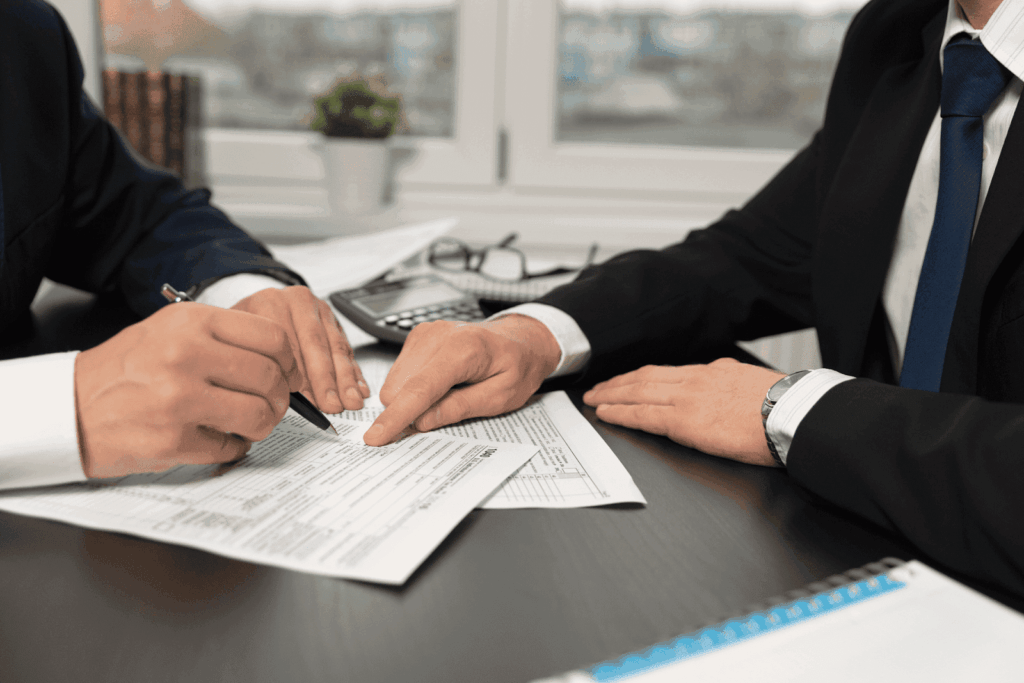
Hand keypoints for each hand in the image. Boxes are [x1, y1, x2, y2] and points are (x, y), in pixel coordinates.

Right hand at [75, 303, 303, 477]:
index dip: (289, 361)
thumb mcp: (172, 331)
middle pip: (270, 378)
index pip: (273, 338)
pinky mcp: (172, 439)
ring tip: (247, 424)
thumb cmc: (125, 370)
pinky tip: (216, 437)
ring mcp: (179, 398)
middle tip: (271, 404)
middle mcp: (186, 355)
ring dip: (262, 425)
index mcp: (191, 322)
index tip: (287, 373)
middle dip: (279, 398)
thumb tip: (281, 359)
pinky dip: (233, 447)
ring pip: (258, 415)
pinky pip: (231, 446)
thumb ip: (224, 338)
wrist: (70, 406)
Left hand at [231, 286, 368, 412]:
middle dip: (326, 380)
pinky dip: (354, 372)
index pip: (288, 341)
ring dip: (345, 379)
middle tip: (331, 404)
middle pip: (316, 344)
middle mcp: (298, 302)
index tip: (306, 400)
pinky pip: (347, 349)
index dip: (297, 374)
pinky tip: (358, 388)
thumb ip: (254, 363)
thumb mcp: (239, 342)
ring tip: (350, 400)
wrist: (254, 310)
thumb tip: (277, 396)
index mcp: (270, 303)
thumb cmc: (245, 332)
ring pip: (336, 347)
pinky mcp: (334, 322)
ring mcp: (319, 310)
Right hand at [363, 315, 560, 445]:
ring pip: (395, 382)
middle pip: (400, 387)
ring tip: (449, 391)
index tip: (375, 437)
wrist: (520, 341)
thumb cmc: (517, 366)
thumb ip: (460, 408)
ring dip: (413, 398)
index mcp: (464, 349)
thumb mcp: (500, 398)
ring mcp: (426, 333)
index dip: (396, 416)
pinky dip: (414, 386)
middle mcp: (439, 336)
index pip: (420, 389)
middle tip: (445, 410)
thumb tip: (422, 421)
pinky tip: (441, 383)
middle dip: (411, 410)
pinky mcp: (418, 336)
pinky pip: (400, 373)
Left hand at [583, 358, 785, 466]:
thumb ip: (733, 388)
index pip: (670, 373)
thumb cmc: (787, 408)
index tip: (629, 381)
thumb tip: (727, 396)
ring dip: (612, 395)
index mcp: (716, 372)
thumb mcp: (756, 386)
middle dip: (619, 383)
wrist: (795, 415)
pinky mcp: (685, 421)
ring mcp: (689, 398)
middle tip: (599, 388)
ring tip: (594, 399)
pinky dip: (620, 413)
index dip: (644, 377)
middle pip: (646, 378)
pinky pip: (643, 415)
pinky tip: (606, 413)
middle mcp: (697, 379)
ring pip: (638, 392)